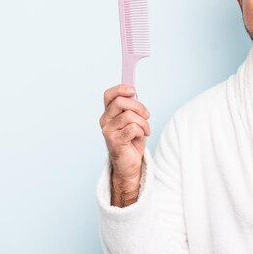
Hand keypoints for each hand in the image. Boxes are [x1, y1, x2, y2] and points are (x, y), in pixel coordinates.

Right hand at [99, 84, 150, 204]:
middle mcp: (105, 121)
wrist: (130, 164)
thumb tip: (134, 92)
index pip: (109, 95)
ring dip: (143, 122)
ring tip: (145, 130)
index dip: (121, 89)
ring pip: (129, 116)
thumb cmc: (132, 141)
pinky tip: (141, 136)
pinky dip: (141, 131)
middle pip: (120, 102)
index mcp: (109, 113)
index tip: (133, 90)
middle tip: (146, 116)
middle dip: (139, 107)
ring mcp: (108, 131)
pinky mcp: (114, 141)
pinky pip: (132, 128)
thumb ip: (132, 107)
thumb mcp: (134, 120)